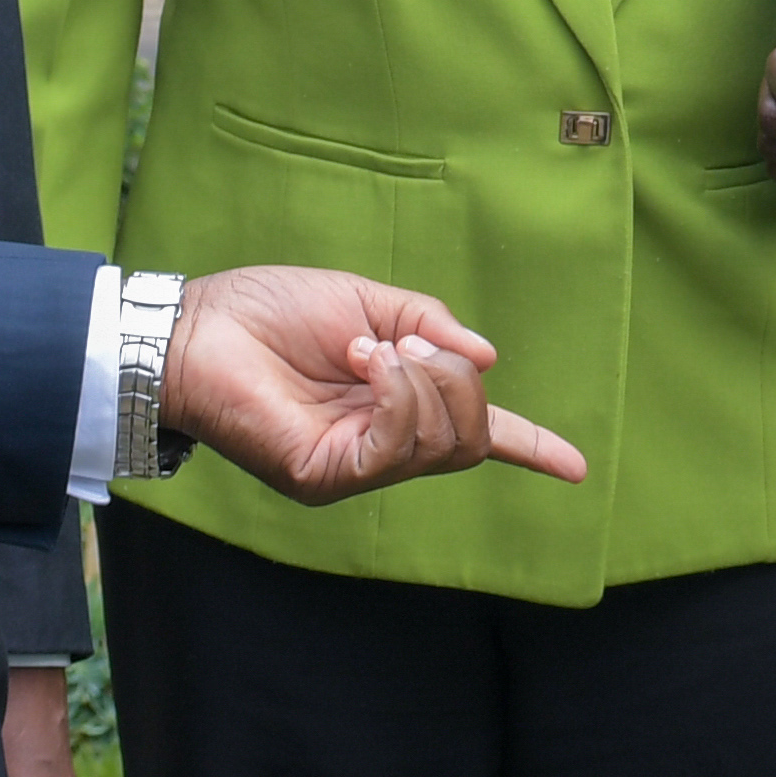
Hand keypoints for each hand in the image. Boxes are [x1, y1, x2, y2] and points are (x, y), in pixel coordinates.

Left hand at [166, 266, 591, 500]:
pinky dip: (398, 395)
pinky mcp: (325, 476)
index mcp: (392, 406)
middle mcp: (378, 446)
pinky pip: (397, 447)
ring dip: (422, 380)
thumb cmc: (268, 309)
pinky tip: (364, 363)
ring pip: (442, 444)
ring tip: (369, 347)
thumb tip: (485, 362)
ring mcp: (353, 467)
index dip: (531, 448)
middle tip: (404, 342)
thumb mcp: (364, 301)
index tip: (579, 469)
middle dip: (458, 383)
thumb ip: (427, 326)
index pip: (472, 437)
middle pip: (469, 439)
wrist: (196, 328)